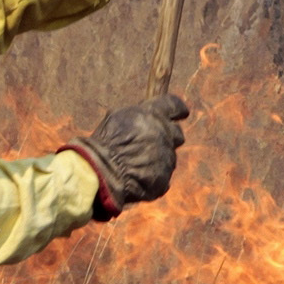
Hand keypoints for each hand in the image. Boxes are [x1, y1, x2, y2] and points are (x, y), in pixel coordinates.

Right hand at [62, 94, 189, 216]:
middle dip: (169, 137)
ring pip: (168, 157)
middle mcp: (163, 134)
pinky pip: (162, 177)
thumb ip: (139, 115)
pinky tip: (135, 177)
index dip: (179, 109)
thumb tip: (148, 114)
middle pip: (177, 134)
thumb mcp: (117, 118)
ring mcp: (166, 158)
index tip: (182, 112)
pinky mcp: (163, 179)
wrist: (101, 172)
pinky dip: (152, 177)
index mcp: (152, 114)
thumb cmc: (103, 143)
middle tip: (153, 143)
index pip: (174, 105)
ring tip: (134, 163)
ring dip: (157, 159)